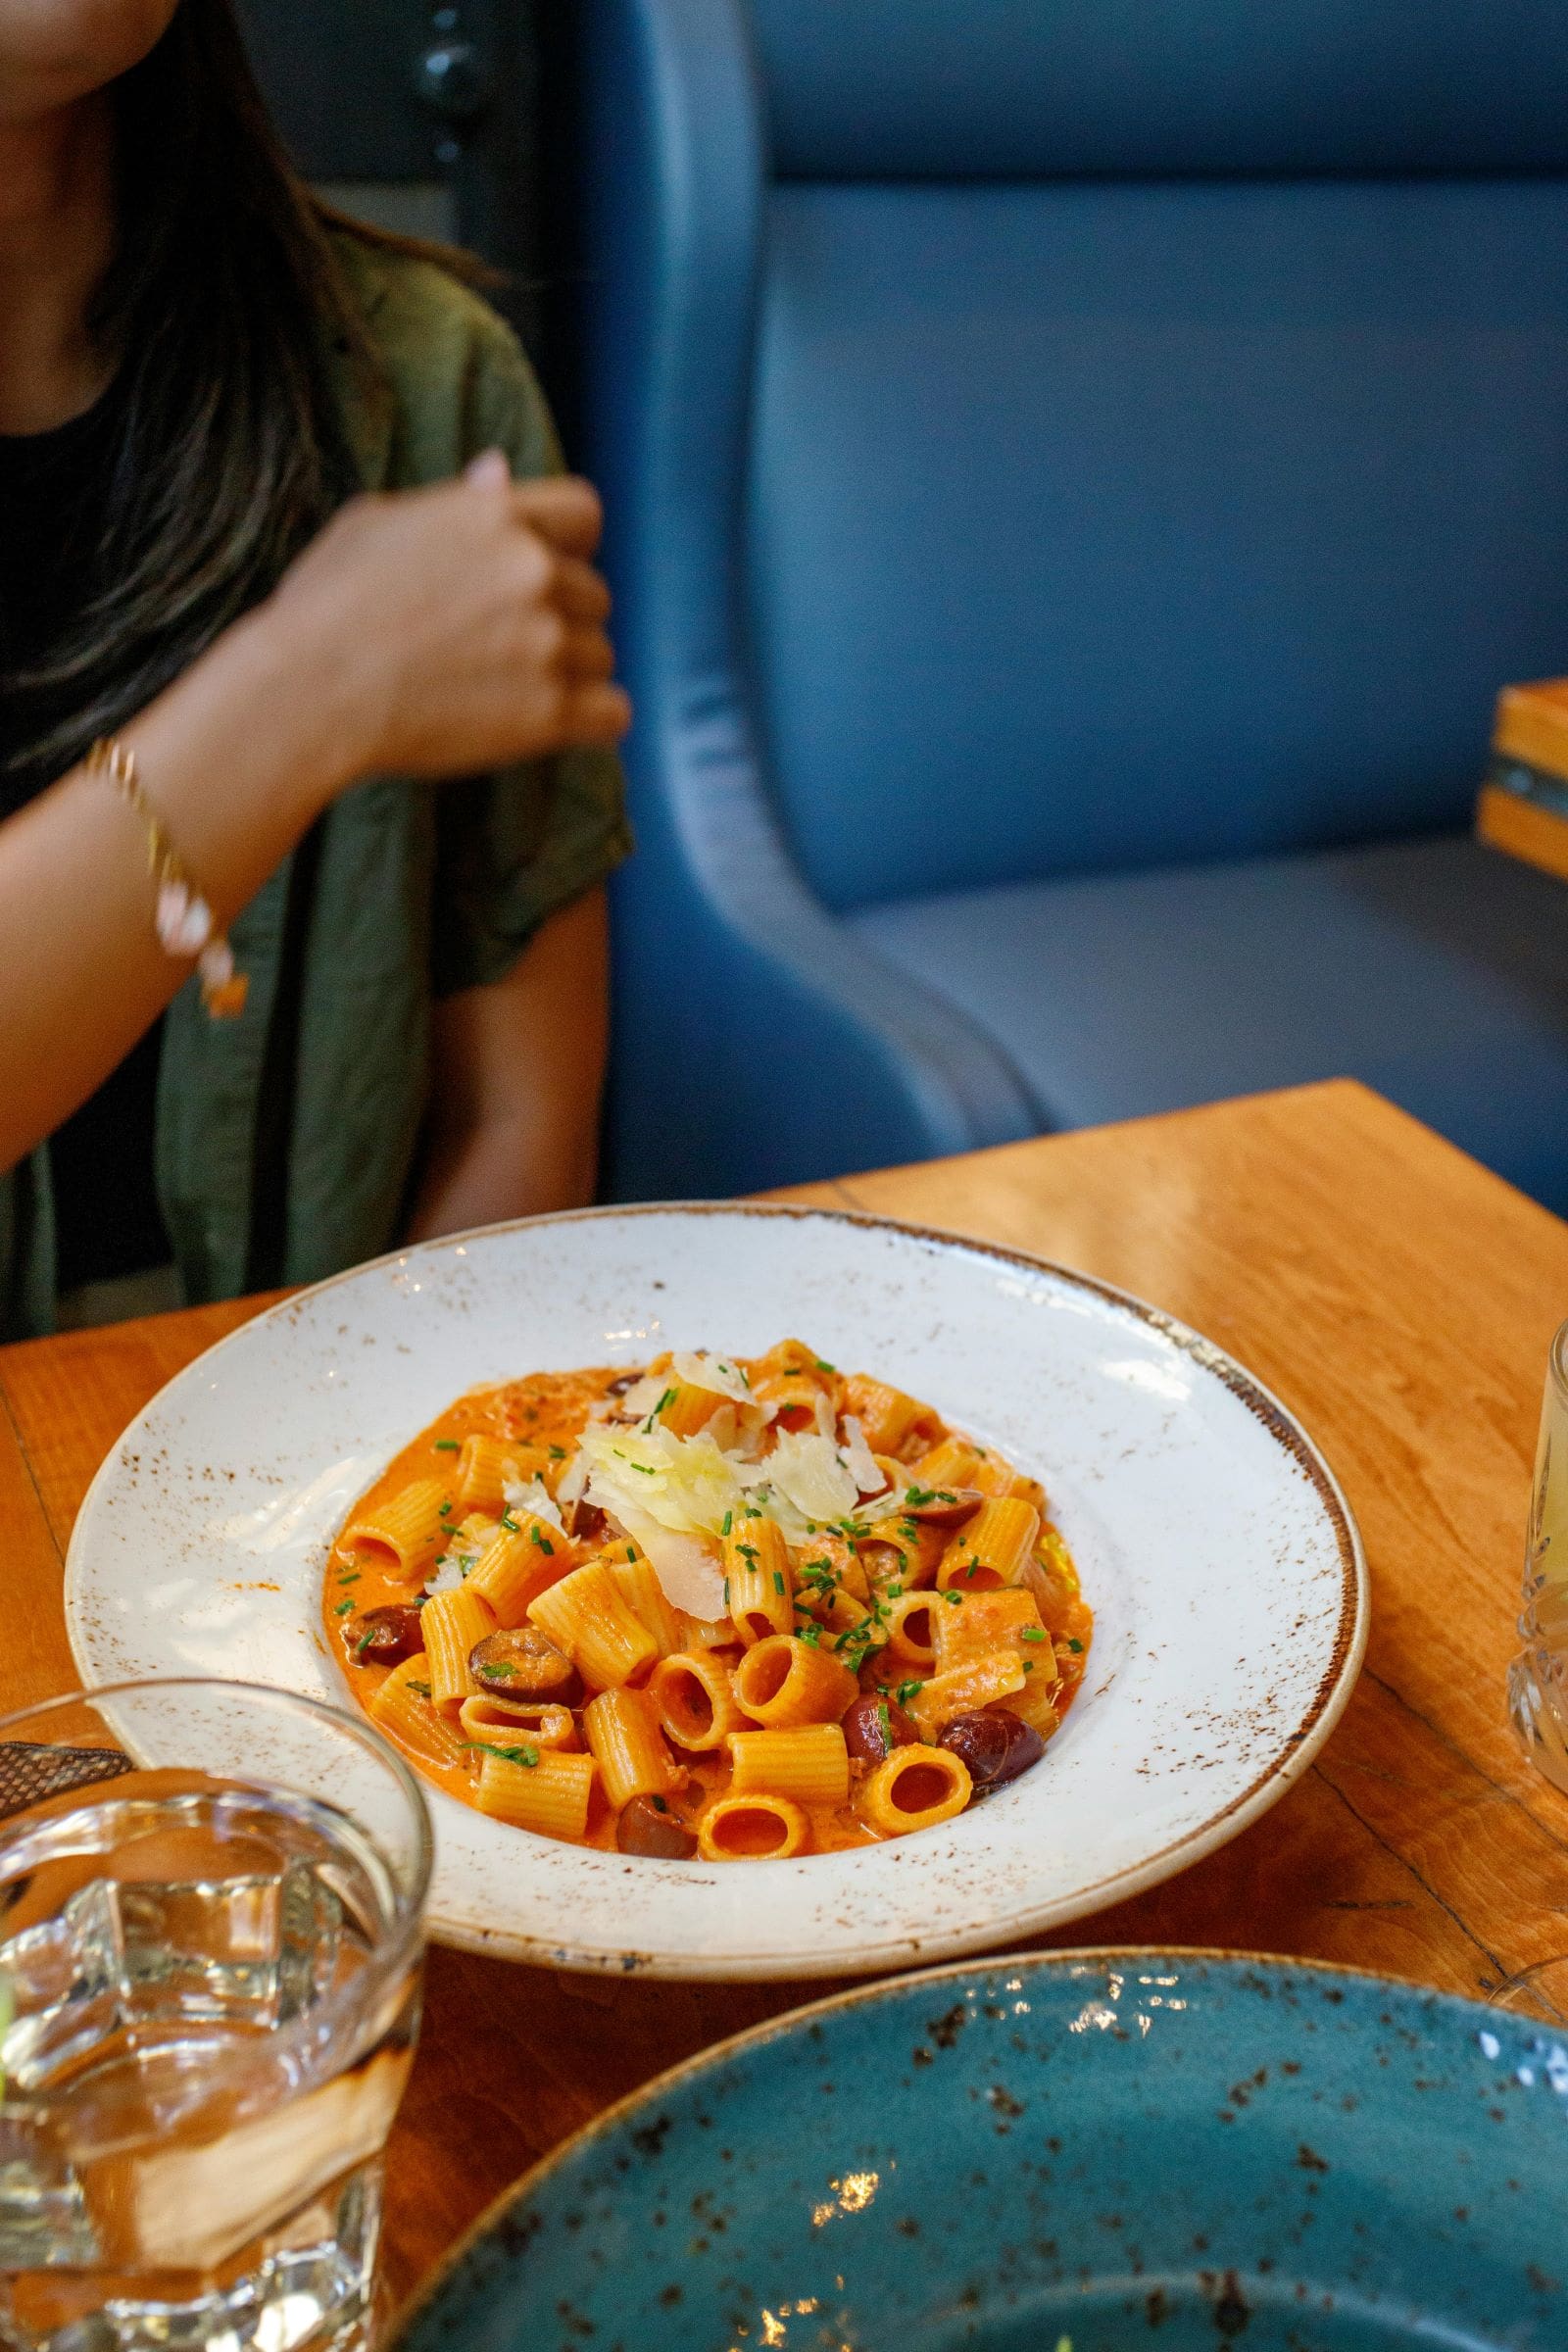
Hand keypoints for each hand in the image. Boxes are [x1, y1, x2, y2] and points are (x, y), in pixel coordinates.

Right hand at [261, 453, 631, 788]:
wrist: (308, 694)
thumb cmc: (325, 608)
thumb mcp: (377, 525)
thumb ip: (455, 503)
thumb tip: (499, 469)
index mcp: (496, 516)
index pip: (585, 514)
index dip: (569, 546)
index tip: (541, 576)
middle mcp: (533, 572)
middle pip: (594, 594)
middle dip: (559, 619)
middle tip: (499, 649)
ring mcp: (548, 643)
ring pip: (600, 655)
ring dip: (568, 673)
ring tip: (504, 689)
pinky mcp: (551, 712)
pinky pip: (613, 713)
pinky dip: (590, 720)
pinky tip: (549, 722)